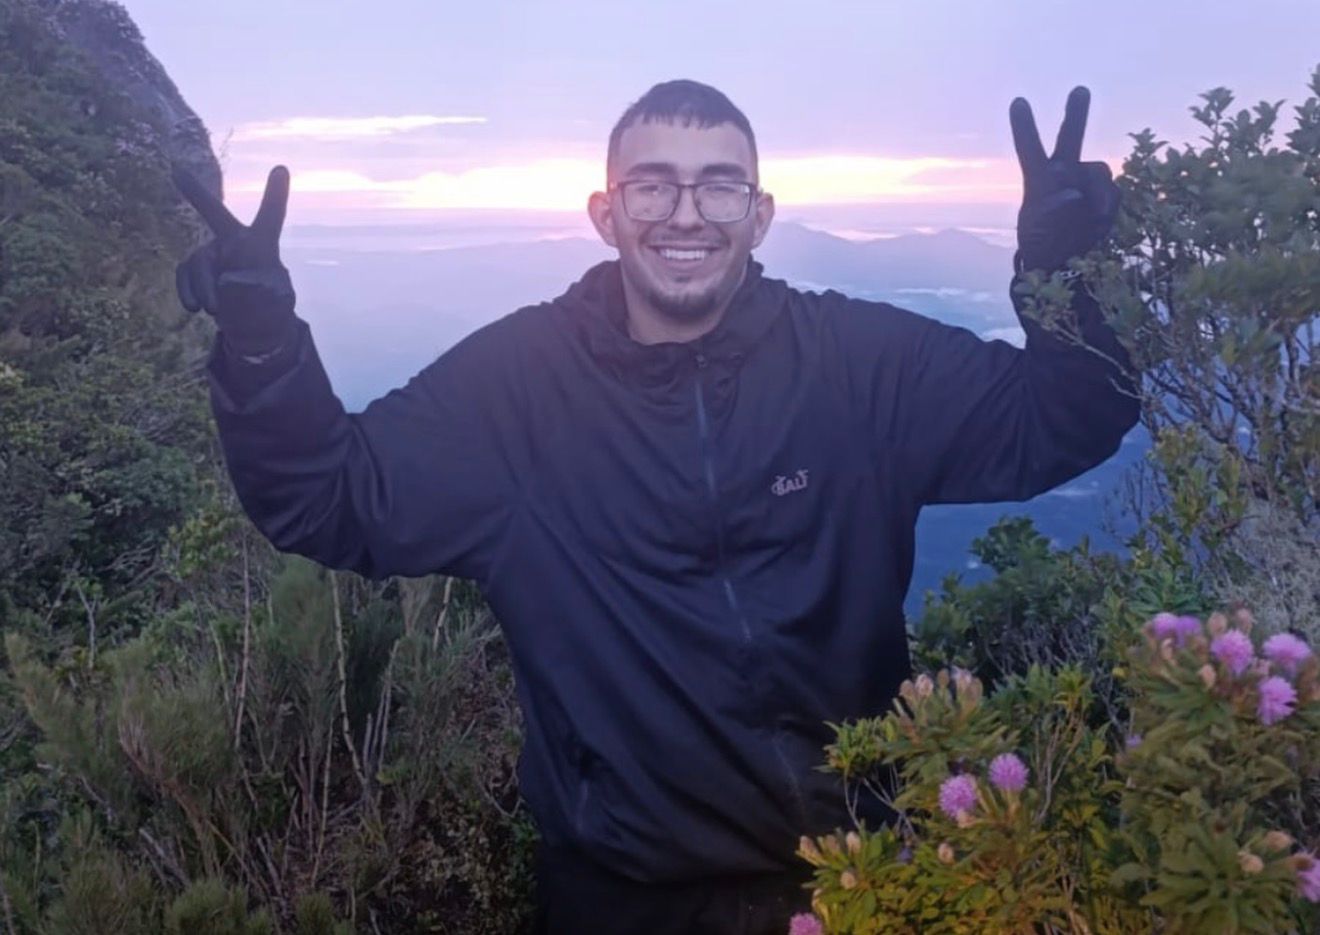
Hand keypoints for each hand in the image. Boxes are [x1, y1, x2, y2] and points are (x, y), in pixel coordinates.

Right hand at [173, 165, 296, 357]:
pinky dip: (188, 291)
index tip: (281, 168)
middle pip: (216, 214)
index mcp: (263, 245)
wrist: (253, 325)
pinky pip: (185, 274)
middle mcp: (235, 242)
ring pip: (198, 260)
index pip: (271, 216)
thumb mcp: (276, 301)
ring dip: (203, 286)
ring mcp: (212, 254)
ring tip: (214, 310)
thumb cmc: (271, 307)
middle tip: (176, 171)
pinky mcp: (195, 269)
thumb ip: (260, 290)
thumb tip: (230, 283)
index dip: (276, 194)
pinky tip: (194, 307)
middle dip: (196, 193)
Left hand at [1011, 87, 1119, 272]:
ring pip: (1098, 172)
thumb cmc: (1042, 242)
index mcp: (1039, 179)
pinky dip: (1105, 208)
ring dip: (1094, 192)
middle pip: (1070, 138)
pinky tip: (1095, 222)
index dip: (1024, 126)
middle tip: (1080, 90)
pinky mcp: (1107, 195)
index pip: (1030, 149)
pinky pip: (1112, 194)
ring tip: (1083, 216)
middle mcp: (1064, 172)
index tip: (1018, 101)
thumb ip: (1051, 211)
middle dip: (1076, 114)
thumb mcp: (1037, 231)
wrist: (1066, 259)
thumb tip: (1072, 195)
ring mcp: (1087, 181)